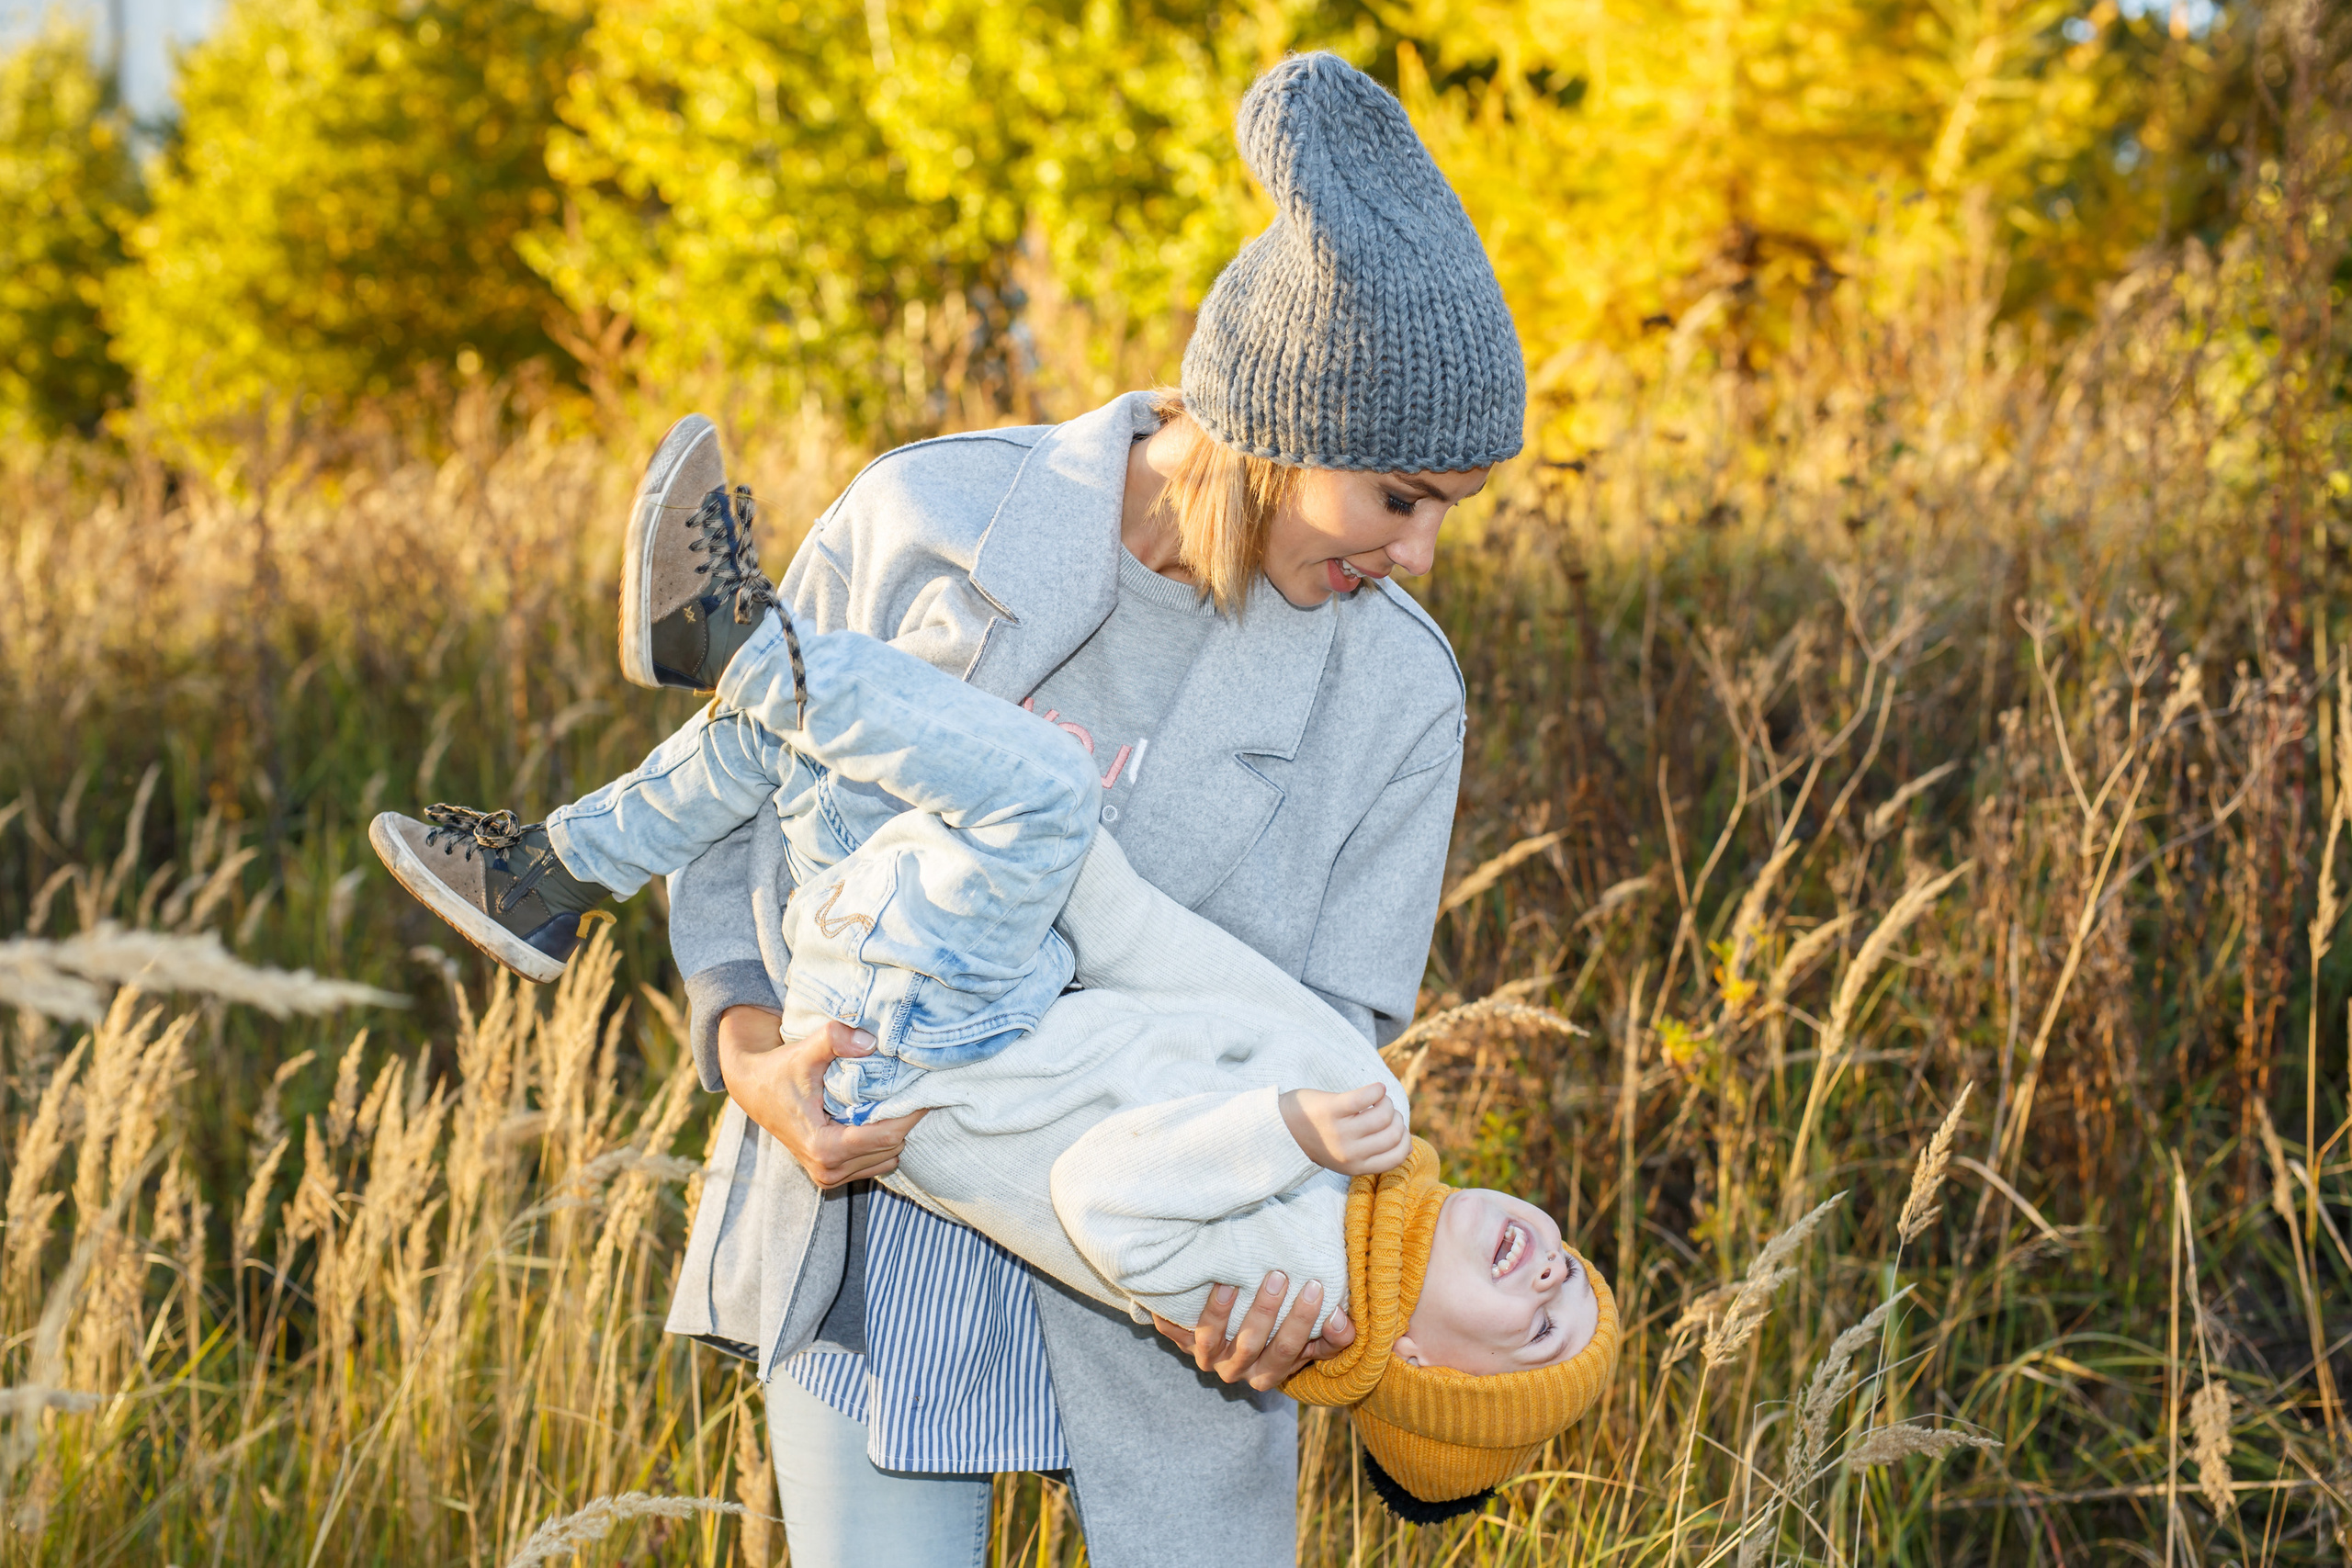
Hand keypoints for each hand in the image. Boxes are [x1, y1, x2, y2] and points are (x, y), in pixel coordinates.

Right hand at [716, 1007, 925, 1186]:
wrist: (753, 1088)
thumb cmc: (779, 1070)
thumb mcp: (805, 1050)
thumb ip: (835, 1039)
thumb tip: (870, 1042)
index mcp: (823, 1147)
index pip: (886, 1138)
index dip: (911, 1114)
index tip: (927, 1092)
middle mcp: (827, 1169)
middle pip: (891, 1150)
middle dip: (904, 1122)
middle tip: (912, 1092)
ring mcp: (828, 1177)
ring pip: (886, 1160)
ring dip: (892, 1134)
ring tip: (892, 1104)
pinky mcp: (830, 1175)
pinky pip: (874, 1164)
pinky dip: (881, 1144)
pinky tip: (875, 1118)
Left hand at [1151, 1273, 1355, 1390]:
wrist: (1233, 1342)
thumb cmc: (1280, 1335)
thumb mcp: (1311, 1342)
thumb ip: (1332, 1336)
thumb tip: (1339, 1318)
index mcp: (1268, 1373)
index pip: (1287, 1350)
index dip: (1302, 1321)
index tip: (1314, 1286)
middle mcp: (1235, 1370)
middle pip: (1250, 1344)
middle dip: (1265, 1311)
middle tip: (1277, 1275)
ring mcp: (1206, 1357)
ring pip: (1210, 1339)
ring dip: (1220, 1311)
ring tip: (1230, 1282)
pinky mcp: (1181, 1340)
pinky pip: (1171, 1330)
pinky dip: (1171, 1312)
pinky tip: (1182, 1287)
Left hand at [1280, 1083, 1409, 1174]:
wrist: (1281, 1129)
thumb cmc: (1320, 1138)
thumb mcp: (1345, 1157)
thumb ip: (1371, 1154)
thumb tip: (1408, 1144)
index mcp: (1355, 1167)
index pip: (1397, 1157)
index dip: (1405, 1139)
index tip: (1397, 1128)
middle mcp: (1349, 1152)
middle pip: (1394, 1133)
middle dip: (1396, 1118)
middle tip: (1385, 1110)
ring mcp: (1340, 1131)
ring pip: (1384, 1115)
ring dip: (1387, 1102)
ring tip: (1378, 1099)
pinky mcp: (1331, 1109)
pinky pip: (1366, 1097)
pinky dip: (1377, 1090)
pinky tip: (1376, 1088)